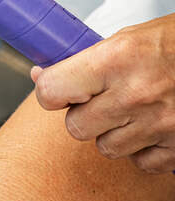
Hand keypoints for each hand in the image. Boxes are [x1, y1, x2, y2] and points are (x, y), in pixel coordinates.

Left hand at [31, 14, 174, 173]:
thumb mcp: (128, 37)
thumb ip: (86, 60)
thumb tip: (42, 75)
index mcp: (117, 59)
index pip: (54, 90)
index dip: (50, 92)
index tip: (54, 89)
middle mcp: (135, 95)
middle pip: (76, 127)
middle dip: (83, 114)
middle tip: (100, 98)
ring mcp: (159, 126)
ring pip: (106, 147)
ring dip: (114, 132)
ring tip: (134, 108)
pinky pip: (141, 163)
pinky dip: (144, 149)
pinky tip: (155, 124)